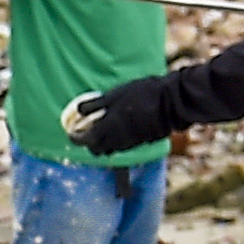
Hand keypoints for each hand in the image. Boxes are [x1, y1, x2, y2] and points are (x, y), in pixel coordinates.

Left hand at [62, 79, 177, 157]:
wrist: (171, 101)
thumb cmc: (142, 93)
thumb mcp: (116, 94)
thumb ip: (96, 104)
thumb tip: (78, 110)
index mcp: (108, 127)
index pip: (85, 141)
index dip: (75, 138)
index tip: (71, 133)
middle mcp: (117, 140)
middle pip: (96, 150)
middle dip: (89, 143)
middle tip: (87, 130)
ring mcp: (130, 143)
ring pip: (110, 150)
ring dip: (103, 143)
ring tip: (103, 129)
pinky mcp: (140, 142)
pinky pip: (122, 147)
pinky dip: (116, 141)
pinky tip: (119, 128)